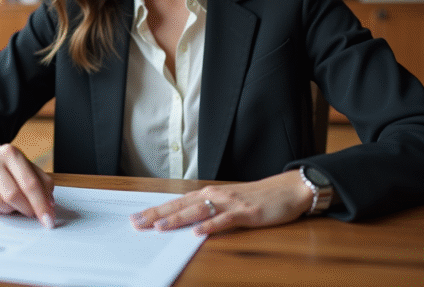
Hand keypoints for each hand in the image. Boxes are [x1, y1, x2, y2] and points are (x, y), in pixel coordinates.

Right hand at [0, 141, 55, 227]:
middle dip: (27, 209)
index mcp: (10, 153)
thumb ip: (41, 181)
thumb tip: (49, 203)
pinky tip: (3, 204)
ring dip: (12, 210)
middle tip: (33, 214)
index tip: (48, 219)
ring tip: (15, 204)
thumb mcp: (25, 164)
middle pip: (13, 195)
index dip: (40, 204)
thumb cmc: (5, 163)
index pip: (29, 183)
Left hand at [130, 170, 313, 235]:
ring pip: (197, 211)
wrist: (287, 189)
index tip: (136, 218)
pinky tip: (197, 233)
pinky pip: (224, 220)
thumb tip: (186, 220)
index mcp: (209, 194)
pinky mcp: (245, 212)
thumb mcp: (228, 202)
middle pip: (180, 205)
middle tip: (136, 223)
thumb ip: (209, 209)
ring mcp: (229, 203)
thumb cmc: (257, 197)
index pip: (176, 202)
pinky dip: (209, 226)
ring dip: (177, 219)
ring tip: (159, 227)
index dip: (155, 210)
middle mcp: (215, 195)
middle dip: (156, 214)